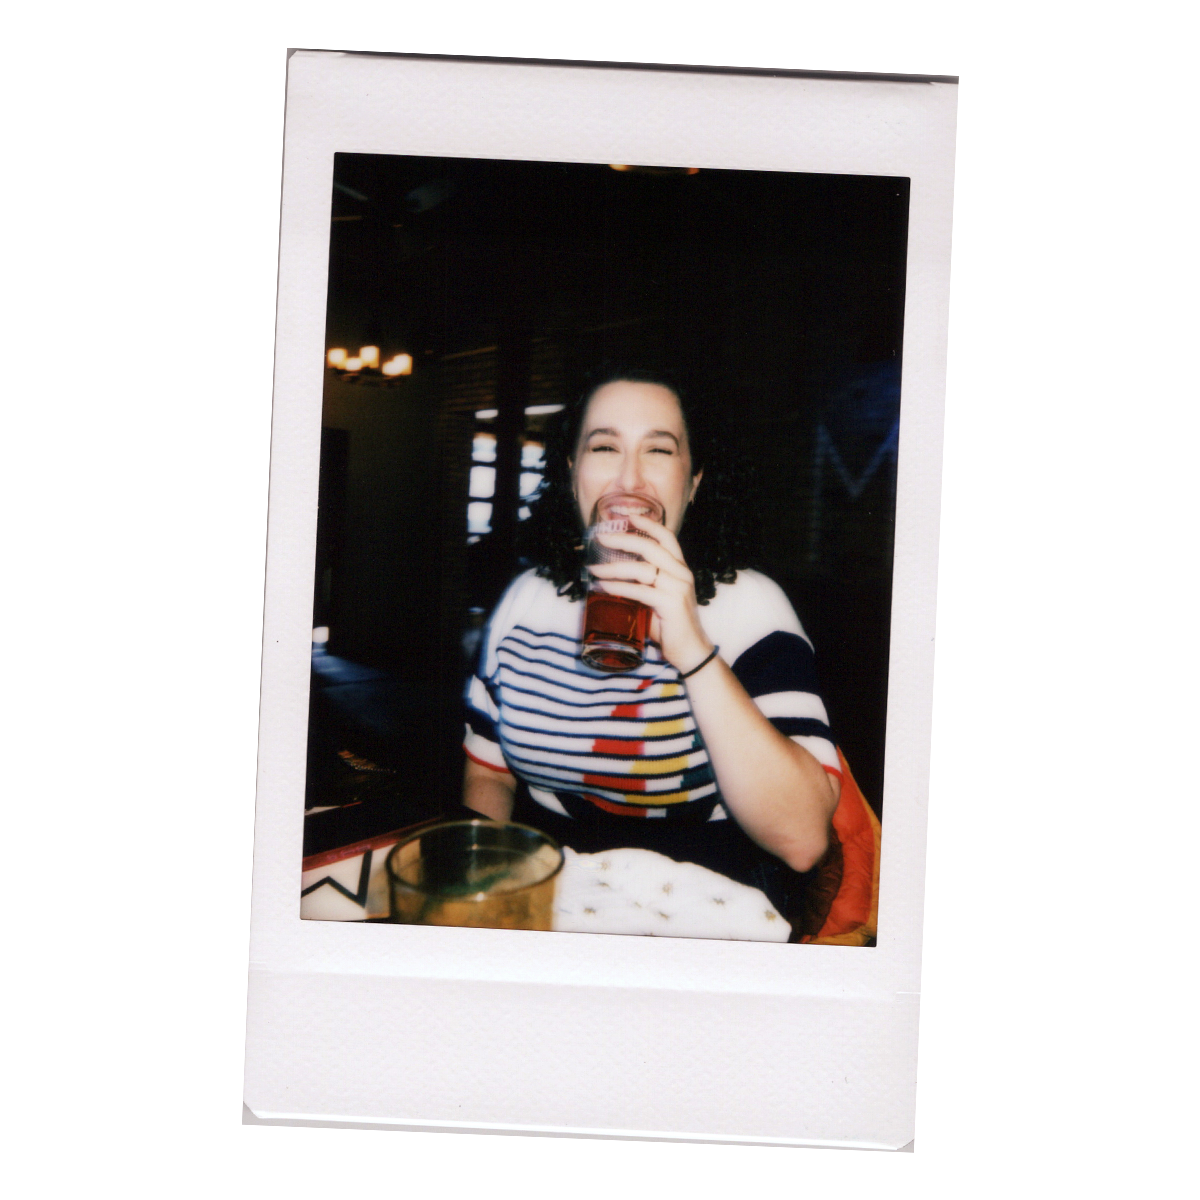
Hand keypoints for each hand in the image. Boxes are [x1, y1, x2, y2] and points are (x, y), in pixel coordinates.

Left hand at [587, 513, 714, 673]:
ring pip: (642, 569)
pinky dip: (618, 588)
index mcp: (680, 569)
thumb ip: (644, 584)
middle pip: (651, 548)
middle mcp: (681, 574)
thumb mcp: (659, 597)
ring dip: (613, 567)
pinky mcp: (671, 604)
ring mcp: (677, 588)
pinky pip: (639, 591)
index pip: (667, 538)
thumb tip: (612, 578)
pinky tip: (603, 587)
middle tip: (601, 537)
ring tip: (594, 569)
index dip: (648, 525)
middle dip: (623, 539)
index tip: (629, 516)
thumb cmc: (671, 624)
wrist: (690, 650)